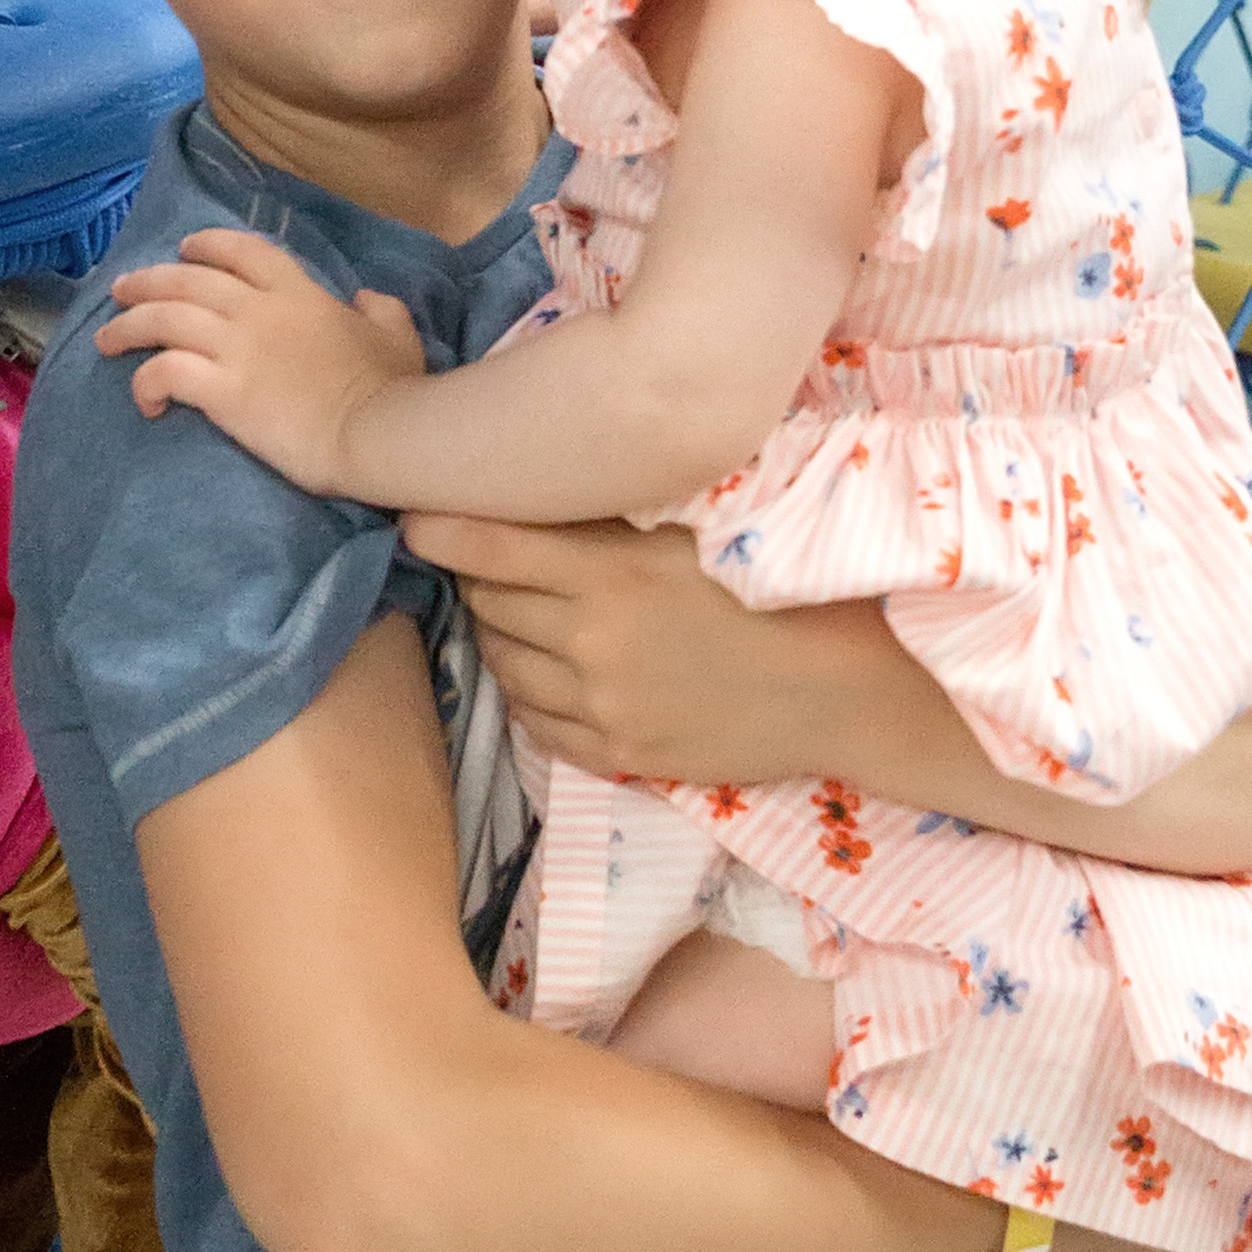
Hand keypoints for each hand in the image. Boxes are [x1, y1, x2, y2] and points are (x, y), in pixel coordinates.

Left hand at [96, 228, 424, 494]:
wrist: (377, 431)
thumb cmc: (391, 386)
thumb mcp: (397, 334)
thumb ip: (380, 309)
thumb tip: (365, 299)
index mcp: (297, 291)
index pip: (240, 251)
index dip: (205, 245)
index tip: (183, 250)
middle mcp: (258, 310)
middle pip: (186, 280)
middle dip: (146, 281)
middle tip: (120, 290)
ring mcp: (236, 349)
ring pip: (162, 320)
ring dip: (127, 326)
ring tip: (105, 338)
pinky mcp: (222, 392)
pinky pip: (165, 373)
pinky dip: (145, 382)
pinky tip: (144, 401)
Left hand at [402, 508, 778, 777]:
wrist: (836, 689)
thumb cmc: (774, 592)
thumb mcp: (691, 533)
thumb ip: (609, 523)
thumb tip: (534, 497)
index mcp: (611, 573)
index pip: (489, 547)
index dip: (440, 529)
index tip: (415, 517)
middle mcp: (591, 641)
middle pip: (488, 604)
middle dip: (480, 578)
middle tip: (494, 561)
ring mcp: (599, 706)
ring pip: (502, 664)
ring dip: (499, 634)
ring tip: (522, 614)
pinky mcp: (614, 753)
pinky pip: (533, 721)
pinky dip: (527, 692)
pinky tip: (547, 669)